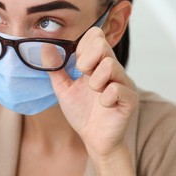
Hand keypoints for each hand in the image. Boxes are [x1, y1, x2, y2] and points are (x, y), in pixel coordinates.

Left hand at [48, 27, 137, 159]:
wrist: (95, 139)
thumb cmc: (82, 113)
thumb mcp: (64, 89)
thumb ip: (56, 68)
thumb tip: (45, 46)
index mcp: (98, 63)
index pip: (95, 35)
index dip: (82, 47)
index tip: (78, 66)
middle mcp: (113, 69)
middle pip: (102, 44)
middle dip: (86, 60)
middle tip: (84, 76)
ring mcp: (123, 83)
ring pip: (109, 65)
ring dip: (94, 81)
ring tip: (94, 92)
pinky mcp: (130, 99)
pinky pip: (117, 89)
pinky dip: (104, 98)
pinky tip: (104, 105)